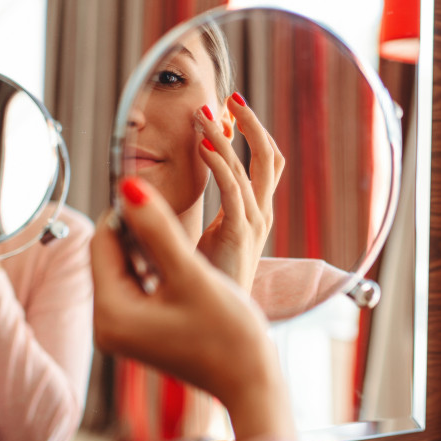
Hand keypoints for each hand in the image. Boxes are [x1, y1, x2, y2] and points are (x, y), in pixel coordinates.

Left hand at [91, 177, 294, 440]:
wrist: (251, 381)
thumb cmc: (228, 335)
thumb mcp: (192, 275)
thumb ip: (158, 229)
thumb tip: (128, 187)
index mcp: (111, 315)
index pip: (102, 242)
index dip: (126, 210)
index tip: (155, 188)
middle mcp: (108, 325)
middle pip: (111, 255)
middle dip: (137, 229)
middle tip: (170, 207)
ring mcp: (123, 330)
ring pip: (127, 267)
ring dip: (149, 245)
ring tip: (179, 233)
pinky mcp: (141, 331)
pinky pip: (139, 285)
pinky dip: (156, 266)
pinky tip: (182, 259)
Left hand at [192, 93, 285, 292]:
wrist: (228, 344)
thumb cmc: (209, 296)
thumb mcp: (204, 244)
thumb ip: (200, 217)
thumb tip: (172, 189)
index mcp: (257, 215)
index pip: (265, 163)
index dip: (249, 133)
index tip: (228, 110)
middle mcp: (261, 217)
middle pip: (269, 157)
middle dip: (248, 124)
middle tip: (228, 96)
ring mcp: (253, 226)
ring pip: (246, 168)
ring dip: (222, 137)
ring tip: (204, 113)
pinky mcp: (239, 236)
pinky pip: (233, 190)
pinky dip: (219, 163)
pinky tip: (200, 146)